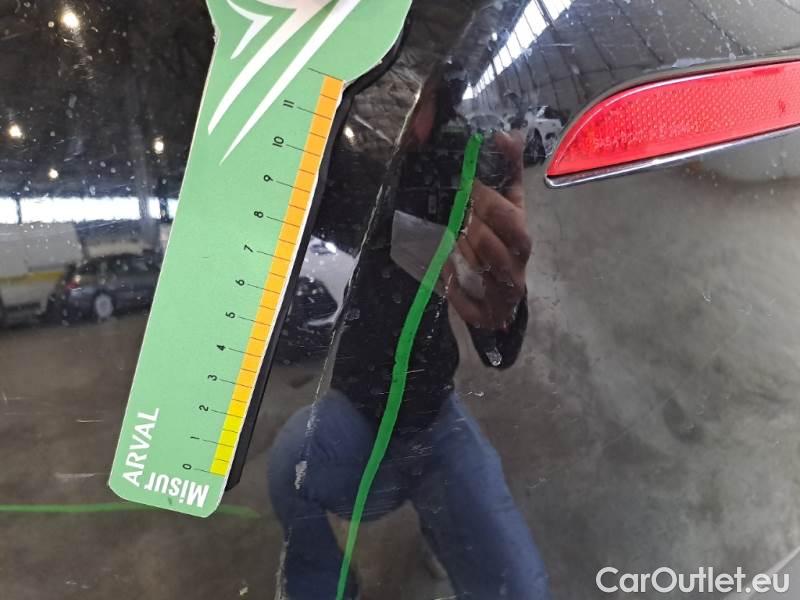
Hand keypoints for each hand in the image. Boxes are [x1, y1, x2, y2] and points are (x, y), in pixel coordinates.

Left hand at [442, 131, 530, 329]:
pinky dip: (458, 295)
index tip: (470, 187)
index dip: (491, 201)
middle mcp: (517, 263)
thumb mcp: (506, 208)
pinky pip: (474, 307)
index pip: (513, 216)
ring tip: (452, 240)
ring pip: (490, 272)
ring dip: (468, 254)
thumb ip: (507, 172)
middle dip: (479, 227)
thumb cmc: (501, 245)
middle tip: (459, 217)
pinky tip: (445, 279)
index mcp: (520, 235)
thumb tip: (507, 134)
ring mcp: (506, 291)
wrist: (503, 299)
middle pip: (504, 243)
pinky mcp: (491, 314)